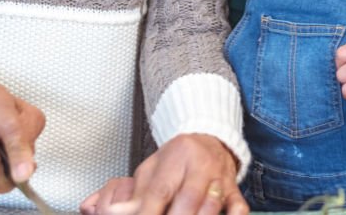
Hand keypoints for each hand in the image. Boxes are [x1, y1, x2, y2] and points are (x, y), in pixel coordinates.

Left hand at [80, 133, 247, 214]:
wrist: (210, 138)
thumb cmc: (177, 158)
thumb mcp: (150, 168)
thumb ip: (131, 192)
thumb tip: (108, 211)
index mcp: (176, 157)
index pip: (159, 191)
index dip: (148, 212)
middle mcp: (200, 166)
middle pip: (187, 200)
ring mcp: (219, 178)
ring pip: (212, 205)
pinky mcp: (233, 190)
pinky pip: (238, 206)